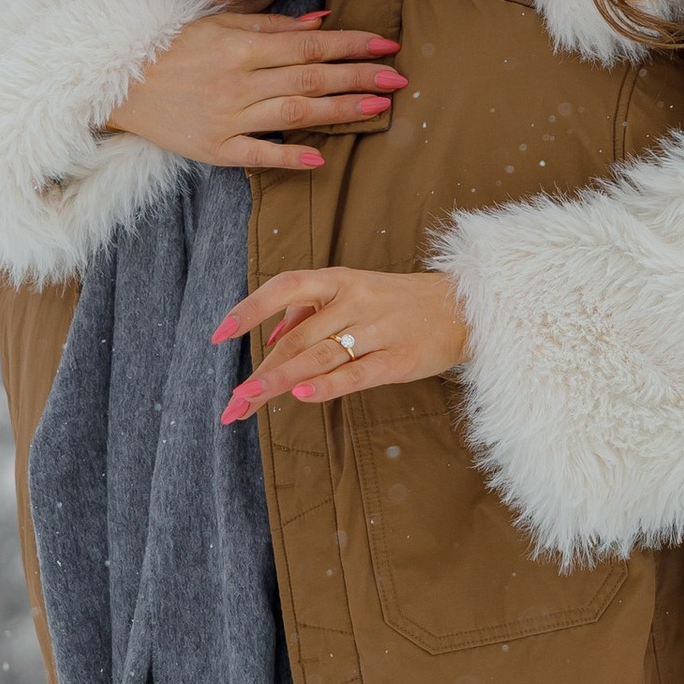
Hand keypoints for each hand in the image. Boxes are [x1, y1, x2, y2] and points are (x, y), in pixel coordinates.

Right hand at [105, 11, 407, 168]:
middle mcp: (237, 81)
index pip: (309, 46)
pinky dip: (287, 155)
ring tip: (377, 109)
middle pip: (310, 78)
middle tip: (399, 80)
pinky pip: (256, 154)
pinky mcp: (214, 149)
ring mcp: (226, 117)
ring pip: (293, 113)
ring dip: (338, 111)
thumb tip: (324, 23)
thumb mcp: (220, 26)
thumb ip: (272, 27)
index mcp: (241, 47)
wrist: (119, 85)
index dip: (352, 45)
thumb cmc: (174, 49)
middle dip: (358, 77)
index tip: (387, 47)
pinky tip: (320, 157)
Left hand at [214, 268, 469, 417]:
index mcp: (339, 280)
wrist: (464, 308)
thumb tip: (272, 336)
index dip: (250, 309)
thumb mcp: (354, 290)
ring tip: (249, 403)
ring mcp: (377, 330)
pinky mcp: (398, 360)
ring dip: (279, 381)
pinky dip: (327, 385)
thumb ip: (311, 309)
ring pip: (319, 356)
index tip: (218, 335)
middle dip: (261, 372)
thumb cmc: (400, 302)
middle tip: (232, 403)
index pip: (285, 287)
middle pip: (297, 339)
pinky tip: (300, 396)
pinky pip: (356, 373)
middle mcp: (354, 300)